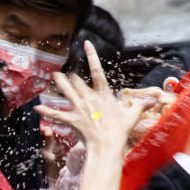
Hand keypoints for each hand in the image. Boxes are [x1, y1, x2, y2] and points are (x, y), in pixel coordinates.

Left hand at [35, 41, 151, 160]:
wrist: (107, 145)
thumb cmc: (120, 131)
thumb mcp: (132, 115)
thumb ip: (140, 105)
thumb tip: (152, 101)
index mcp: (103, 94)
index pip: (97, 70)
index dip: (91, 55)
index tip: (86, 44)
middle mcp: (89, 98)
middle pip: (77, 82)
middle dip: (71, 77)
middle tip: (65, 73)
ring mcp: (79, 108)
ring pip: (66, 92)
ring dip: (59, 84)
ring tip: (54, 77)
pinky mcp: (72, 120)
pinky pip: (57, 114)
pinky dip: (47, 112)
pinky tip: (37, 109)